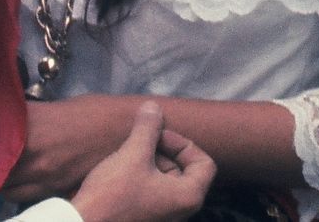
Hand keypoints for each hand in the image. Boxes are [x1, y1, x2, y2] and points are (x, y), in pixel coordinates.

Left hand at [3, 95, 130, 202]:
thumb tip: (0, 124)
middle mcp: (31, 154)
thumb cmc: (90, 111)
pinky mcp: (56, 189)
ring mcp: (44, 175)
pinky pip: (25, 197)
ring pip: (5, 188)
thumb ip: (23, 120)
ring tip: (2, 170)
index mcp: (27, 127)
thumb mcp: (50, 107)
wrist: (123, 128)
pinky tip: (22, 181)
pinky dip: (18, 191)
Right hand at [69, 102, 214, 221]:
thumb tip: (153, 107)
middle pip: (184, 170)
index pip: (205, 163)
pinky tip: (119, 171)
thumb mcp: (133, 154)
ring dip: (148, 162)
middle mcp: (181, 211)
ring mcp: (163, 217)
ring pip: (165, 180)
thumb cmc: (113, 195)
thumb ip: (147, 128)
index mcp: (188, 197)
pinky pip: (151, 192)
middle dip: (162, 151)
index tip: (158, 138)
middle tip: (138, 142)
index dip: (183, 143)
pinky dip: (141, 177)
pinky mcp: (145, 219)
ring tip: (125, 156)